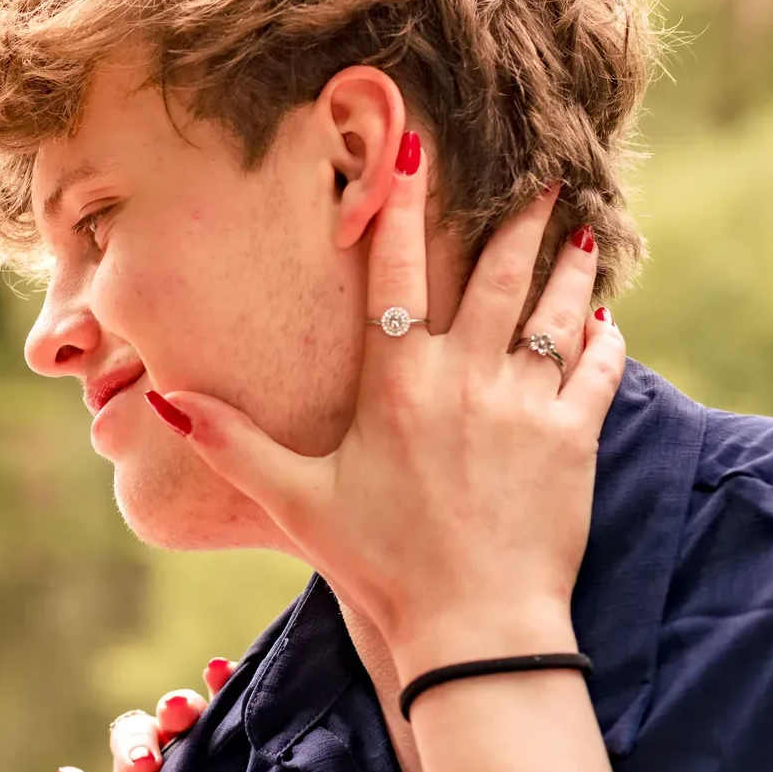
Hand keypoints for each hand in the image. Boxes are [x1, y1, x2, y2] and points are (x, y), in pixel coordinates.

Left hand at [52, 657, 234, 771]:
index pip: (131, 738)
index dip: (136, 743)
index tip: (145, 767)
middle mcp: (174, 753)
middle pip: (169, 716)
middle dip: (173, 710)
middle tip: (179, 715)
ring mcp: (212, 754)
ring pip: (208, 711)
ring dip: (207, 692)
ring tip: (215, 676)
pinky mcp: (245, 760)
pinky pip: (241, 718)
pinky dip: (236, 688)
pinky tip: (235, 672)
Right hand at [144, 144, 624, 684]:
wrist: (473, 629)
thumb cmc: (379, 567)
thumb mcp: (296, 503)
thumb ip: (234, 445)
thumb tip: (166, 398)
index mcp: (396, 386)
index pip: (397, 273)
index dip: (405, 204)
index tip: (418, 142)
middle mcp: (464, 380)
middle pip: (498, 277)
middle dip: (518, 220)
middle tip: (543, 174)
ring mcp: (525, 408)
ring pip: (556, 313)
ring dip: (571, 268)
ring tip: (583, 229)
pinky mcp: (572, 443)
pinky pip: (596, 372)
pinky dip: (602, 340)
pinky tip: (606, 321)